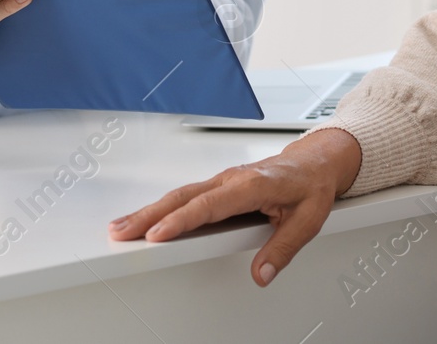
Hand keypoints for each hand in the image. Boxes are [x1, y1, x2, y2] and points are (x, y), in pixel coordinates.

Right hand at [108, 128, 363, 285]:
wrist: (315, 162)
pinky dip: (162, 207)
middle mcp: (232, 179)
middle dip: (150, 215)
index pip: (210, 205)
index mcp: (252, 185)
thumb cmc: (311, 186)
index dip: (181, 220)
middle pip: (184, 198)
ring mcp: (223, 181)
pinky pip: (187, 196)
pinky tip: (146, 219)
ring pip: (180, 195)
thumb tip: (261, 274)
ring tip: (121, 227)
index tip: (157, 234)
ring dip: (149, 211)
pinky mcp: (219, 186)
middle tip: (121, 232)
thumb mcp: (308, 220)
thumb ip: (283, 248)